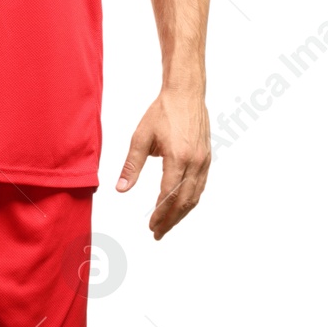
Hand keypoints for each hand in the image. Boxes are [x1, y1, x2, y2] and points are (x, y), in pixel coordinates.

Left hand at [116, 88, 210, 240]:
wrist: (186, 92)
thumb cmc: (163, 111)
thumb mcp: (140, 138)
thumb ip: (131, 166)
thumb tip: (120, 189)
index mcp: (178, 157)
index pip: (168, 195)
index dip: (160, 213)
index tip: (151, 226)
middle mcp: (194, 162)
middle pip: (183, 201)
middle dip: (170, 220)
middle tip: (157, 233)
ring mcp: (203, 160)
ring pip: (194, 196)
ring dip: (181, 214)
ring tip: (168, 225)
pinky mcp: (207, 157)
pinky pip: (201, 185)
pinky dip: (190, 200)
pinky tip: (181, 207)